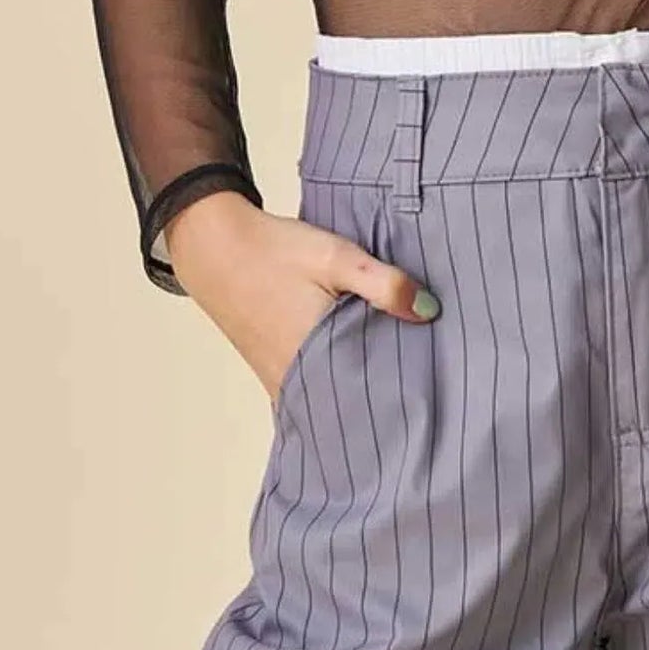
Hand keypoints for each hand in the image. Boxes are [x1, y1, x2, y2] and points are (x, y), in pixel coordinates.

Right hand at [164, 191, 440, 402]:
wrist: (216, 248)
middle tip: (423, 391)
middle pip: (353, 401)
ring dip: (359, 394)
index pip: (373, 390)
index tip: (433, 387)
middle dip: (386, 398)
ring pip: (331, 400)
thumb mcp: (337, 256)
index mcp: (318, 354)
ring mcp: (281, 380)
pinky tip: (354, 376)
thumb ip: (383, 284)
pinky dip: (333, 389)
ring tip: (396, 383)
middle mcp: (297, 378)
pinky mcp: (273, 371)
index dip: (404, 390)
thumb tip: (429, 311)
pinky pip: (310, 393)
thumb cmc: (276, 251)